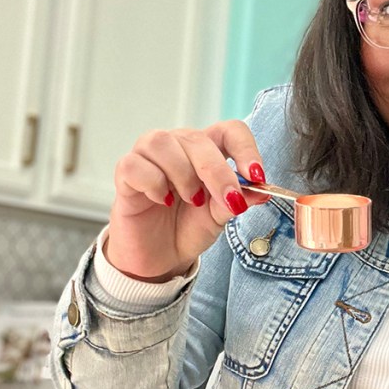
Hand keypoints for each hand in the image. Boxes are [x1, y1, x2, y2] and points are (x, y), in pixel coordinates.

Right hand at [106, 120, 269, 281]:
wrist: (159, 257)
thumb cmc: (188, 228)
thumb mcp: (219, 217)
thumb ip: (237, 201)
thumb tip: (262, 192)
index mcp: (207, 151)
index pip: (229, 130)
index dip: (245, 148)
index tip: (256, 176)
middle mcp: (178, 146)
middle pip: (197, 139)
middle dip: (217, 171)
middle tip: (227, 200)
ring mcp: (149, 157)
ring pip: (163, 143)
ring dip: (182, 174)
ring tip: (191, 200)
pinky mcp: (125, 174)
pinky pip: (135, 165)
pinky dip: (153, 183)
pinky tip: (161, 200)